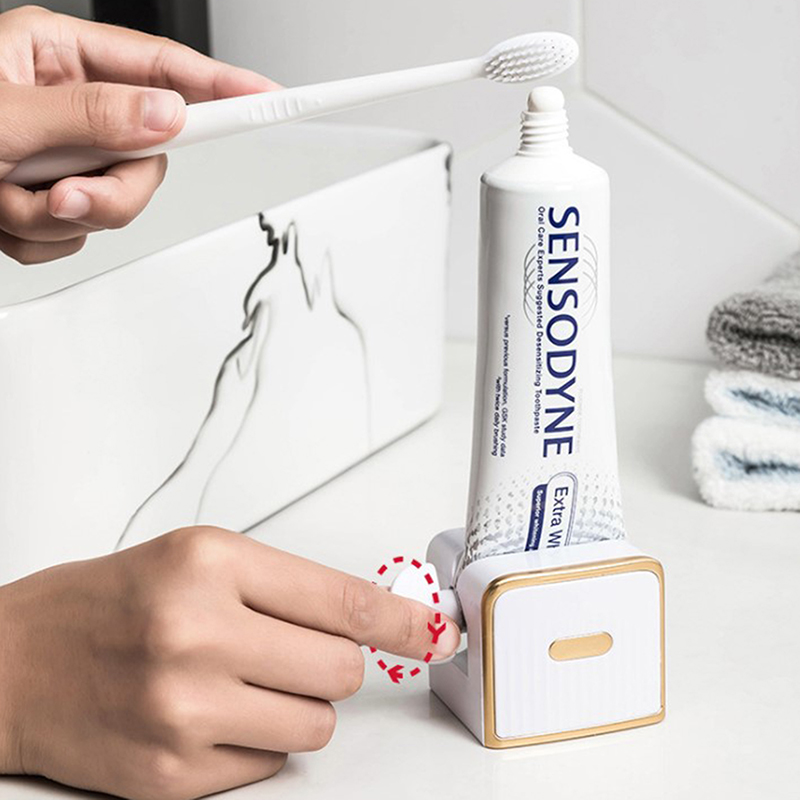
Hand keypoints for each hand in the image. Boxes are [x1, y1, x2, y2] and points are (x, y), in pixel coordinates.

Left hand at [0, 5, 277, 263]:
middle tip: (63, 195)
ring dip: (62, 216)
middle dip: (108, 191)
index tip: (271, 98)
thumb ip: (90, 116)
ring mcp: (64, 156)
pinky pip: (79, 234)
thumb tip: (169, 115)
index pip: (163, 68)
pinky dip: (40, 237)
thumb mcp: (5, 117)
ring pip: (115, 202)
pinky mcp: (53, 199)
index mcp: (57, 57)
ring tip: (8, 197)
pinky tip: (1, 213)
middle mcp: (69, 106)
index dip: (224, 85)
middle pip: (147, 157)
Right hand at [0, 527, 459, 799]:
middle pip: (340, 669)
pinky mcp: (172, 775)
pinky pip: (270, 765)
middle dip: (334, 663)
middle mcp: (197, 634)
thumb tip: (368, 617)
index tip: (437, 631)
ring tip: (243, 682)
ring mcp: (184, 711)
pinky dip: (256, 743)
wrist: (15, 662)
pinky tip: (210, 715)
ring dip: (296, 706)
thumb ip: (286, 586)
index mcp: (210, 565)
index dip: (403, 620)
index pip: (342, 599)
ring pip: (315, 724)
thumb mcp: (198, 559)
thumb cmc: (108, 602)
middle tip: (295, 651)